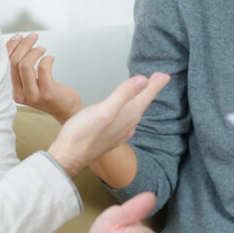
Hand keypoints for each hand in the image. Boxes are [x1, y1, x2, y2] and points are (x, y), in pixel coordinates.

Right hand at [7, 32, 81, 121]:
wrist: (66, 110)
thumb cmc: (49, 91)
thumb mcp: (31, 80)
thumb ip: (22, 67)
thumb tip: (16, 43)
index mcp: (12, 90)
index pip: (5, 64)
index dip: (10, 47)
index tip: (19, 36)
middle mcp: (19, 94)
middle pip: (14, 62)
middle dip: (24, 45)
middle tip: (33, 36)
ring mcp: (33, 95)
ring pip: (25, 65)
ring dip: (34, 51)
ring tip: (42, 48)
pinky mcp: (47, 93)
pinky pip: (43, 68)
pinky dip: (47, 59)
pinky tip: (51, 58)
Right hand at [47, 72, 168, 176]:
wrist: (68, 157)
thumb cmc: (82, 135)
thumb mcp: (104, 110)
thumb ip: (124, 94)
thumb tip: (143, 80)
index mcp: (128, 116)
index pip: (146, 96)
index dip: (156, 84)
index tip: (165, 75)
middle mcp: (127, 125)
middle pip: (143, 103)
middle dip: (150, 90)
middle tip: (158, 79)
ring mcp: (119, 132)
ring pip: (135, 111)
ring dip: (140, 99)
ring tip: (143, 91)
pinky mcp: (110, 136)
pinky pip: (126, 119)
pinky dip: (129, 109)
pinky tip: (125, 111)